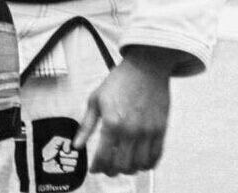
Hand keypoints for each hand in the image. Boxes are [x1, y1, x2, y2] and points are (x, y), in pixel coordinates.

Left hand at [73, 53, 172, 175]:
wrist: (146, 67)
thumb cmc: (120, 80)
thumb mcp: (95, 100)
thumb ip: (86, 126)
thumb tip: (76, 145)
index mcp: (112, 122)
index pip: (103, 157)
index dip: (97, 167)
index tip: (95, 168)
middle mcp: (131, 131)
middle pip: (121, 165)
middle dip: (112, 171)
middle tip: (108, 168)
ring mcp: (148, 132)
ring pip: (139, 165)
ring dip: (129, 169)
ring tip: (123, 164)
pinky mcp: (161, 130)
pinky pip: (155, 157)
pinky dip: (147, 164)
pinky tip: (140, 161)